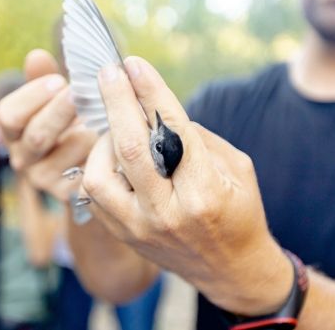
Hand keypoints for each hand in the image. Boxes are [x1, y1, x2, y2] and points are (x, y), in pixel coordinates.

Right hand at [0, 49, 96, 201]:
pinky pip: (87, 170)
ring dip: (89, 131)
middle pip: (36, 136)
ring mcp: (44, 178)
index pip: (9, 115)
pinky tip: (112, 139)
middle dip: (61, 112)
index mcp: (15, 130)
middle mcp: (22, 157)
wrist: (88, 160)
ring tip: (106, 115)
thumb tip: (36, 56)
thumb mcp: (55, 97)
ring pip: (66, 153)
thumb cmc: (70, 118)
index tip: (60, 80)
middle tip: (82, 94)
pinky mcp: (67, 193)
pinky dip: (102, 152)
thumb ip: (44, 77)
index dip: (32, 96)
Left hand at [81, 56, 292, 315]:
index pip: (172, 130)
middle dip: (116, 102)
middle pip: (130, 148)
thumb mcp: (236, 169)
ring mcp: (140, 228)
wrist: (230, 269)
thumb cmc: (239, 212)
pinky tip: (110, 158)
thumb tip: (155, 110)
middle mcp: (168, 212)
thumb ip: (196, 138)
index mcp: (205, 192)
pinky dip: (97, 169)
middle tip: (108, 73)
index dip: (151, 92)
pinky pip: (95, 197)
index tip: (135, 65)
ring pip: (98, 176)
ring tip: (114, 130)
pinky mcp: (124, 236)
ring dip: (101, 143)